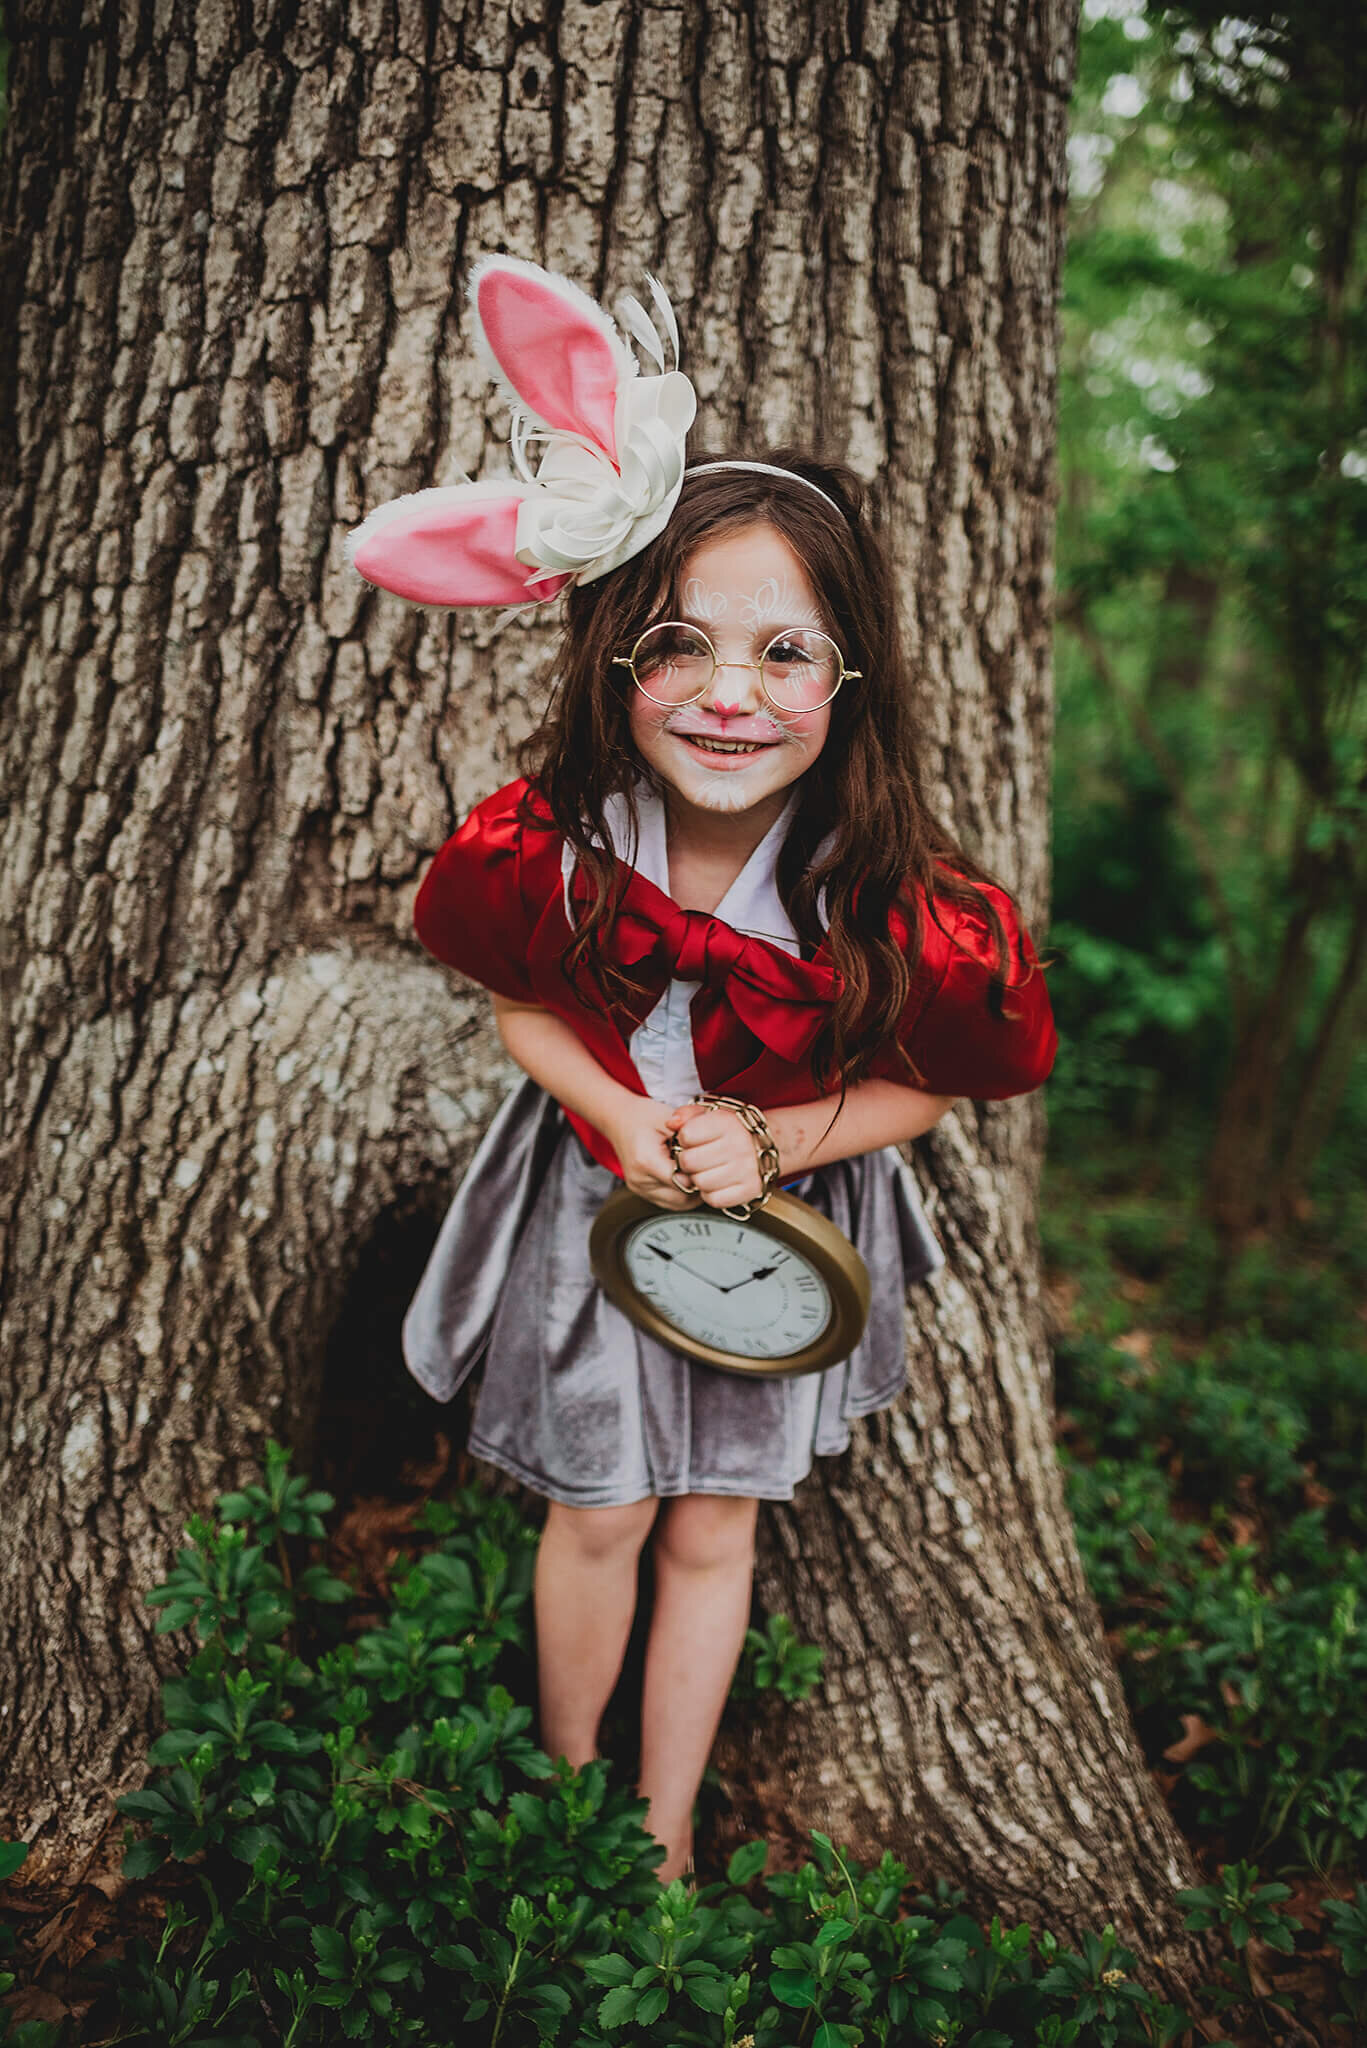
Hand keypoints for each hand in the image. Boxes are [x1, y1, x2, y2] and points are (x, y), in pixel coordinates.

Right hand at [602, 1094, 699, 1209]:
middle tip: (708, 1168)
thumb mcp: (669, 1118)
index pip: (683, 1181)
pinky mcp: (642, 1193)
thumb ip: (689, 1136)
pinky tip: (687, 1177)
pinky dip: (683, 1194)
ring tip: (698, 1172)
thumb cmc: (643, 1116)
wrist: (618, 1120)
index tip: (709, 1161)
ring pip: (679, 1204)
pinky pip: (671, 1203)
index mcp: (646, 1161)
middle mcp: (640, 1180)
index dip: (701, 1172)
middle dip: (699, 1184)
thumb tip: (711, 1156)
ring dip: (693, 1192)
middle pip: (683, 1197)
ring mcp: (640, 1189)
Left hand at [663, 1101, 763, 1210]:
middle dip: (688, 1161)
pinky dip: (711, 1193)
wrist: (763, 1146)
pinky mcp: (751, 1189)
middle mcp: (740, 1145)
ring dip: (698, 1178)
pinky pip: (714, 1199)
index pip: (686, 1136)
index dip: (684, 1139)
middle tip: (697, 1158)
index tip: (693, 1139)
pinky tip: (717, 1182)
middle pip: (689, 1162)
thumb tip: (672, 1123)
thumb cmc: (730, 1130)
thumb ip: (687, 1114)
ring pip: (700, 1182)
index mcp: (728, 1122)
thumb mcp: (710, 1113)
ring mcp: (747, 1169)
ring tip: (708, 1169)